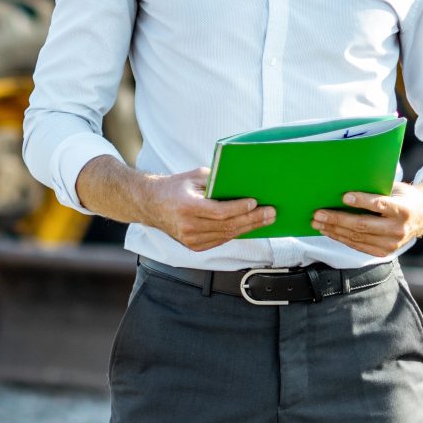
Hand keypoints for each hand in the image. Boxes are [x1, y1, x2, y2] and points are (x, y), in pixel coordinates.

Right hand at [140, 167, 277, 251]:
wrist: (152, 204)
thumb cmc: (175, 187)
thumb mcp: (194, 176)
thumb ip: (216, 180)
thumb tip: (242, 183)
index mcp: (186, 206)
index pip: (219, 211)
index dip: (239, 208)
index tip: (255, 202)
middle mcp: (188, 226)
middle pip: (227, 225)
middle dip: (252, 219)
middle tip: (270, 213)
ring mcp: (190, 239)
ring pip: (226, 235)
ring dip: (249, 227)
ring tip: (266, 219)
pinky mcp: (194, 246)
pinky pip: (221, 240)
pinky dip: (236, 232)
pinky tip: (250, 226)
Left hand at [311, 174, 422, 254]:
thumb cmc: (404, 198)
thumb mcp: (396, 188)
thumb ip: (377, 189)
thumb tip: (348, 181)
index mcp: (403, 209)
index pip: (380, 205)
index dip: (362, 201)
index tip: (344, 196)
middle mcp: (398, 229)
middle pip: (362, 225)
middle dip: (337, 219)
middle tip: (319, 213)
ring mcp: (391, 243)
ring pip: (357, 237)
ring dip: (333, 230)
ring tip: (317, 222)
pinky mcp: (383, 251)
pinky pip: (357, 245)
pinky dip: (340, 238)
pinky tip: (328, 231)